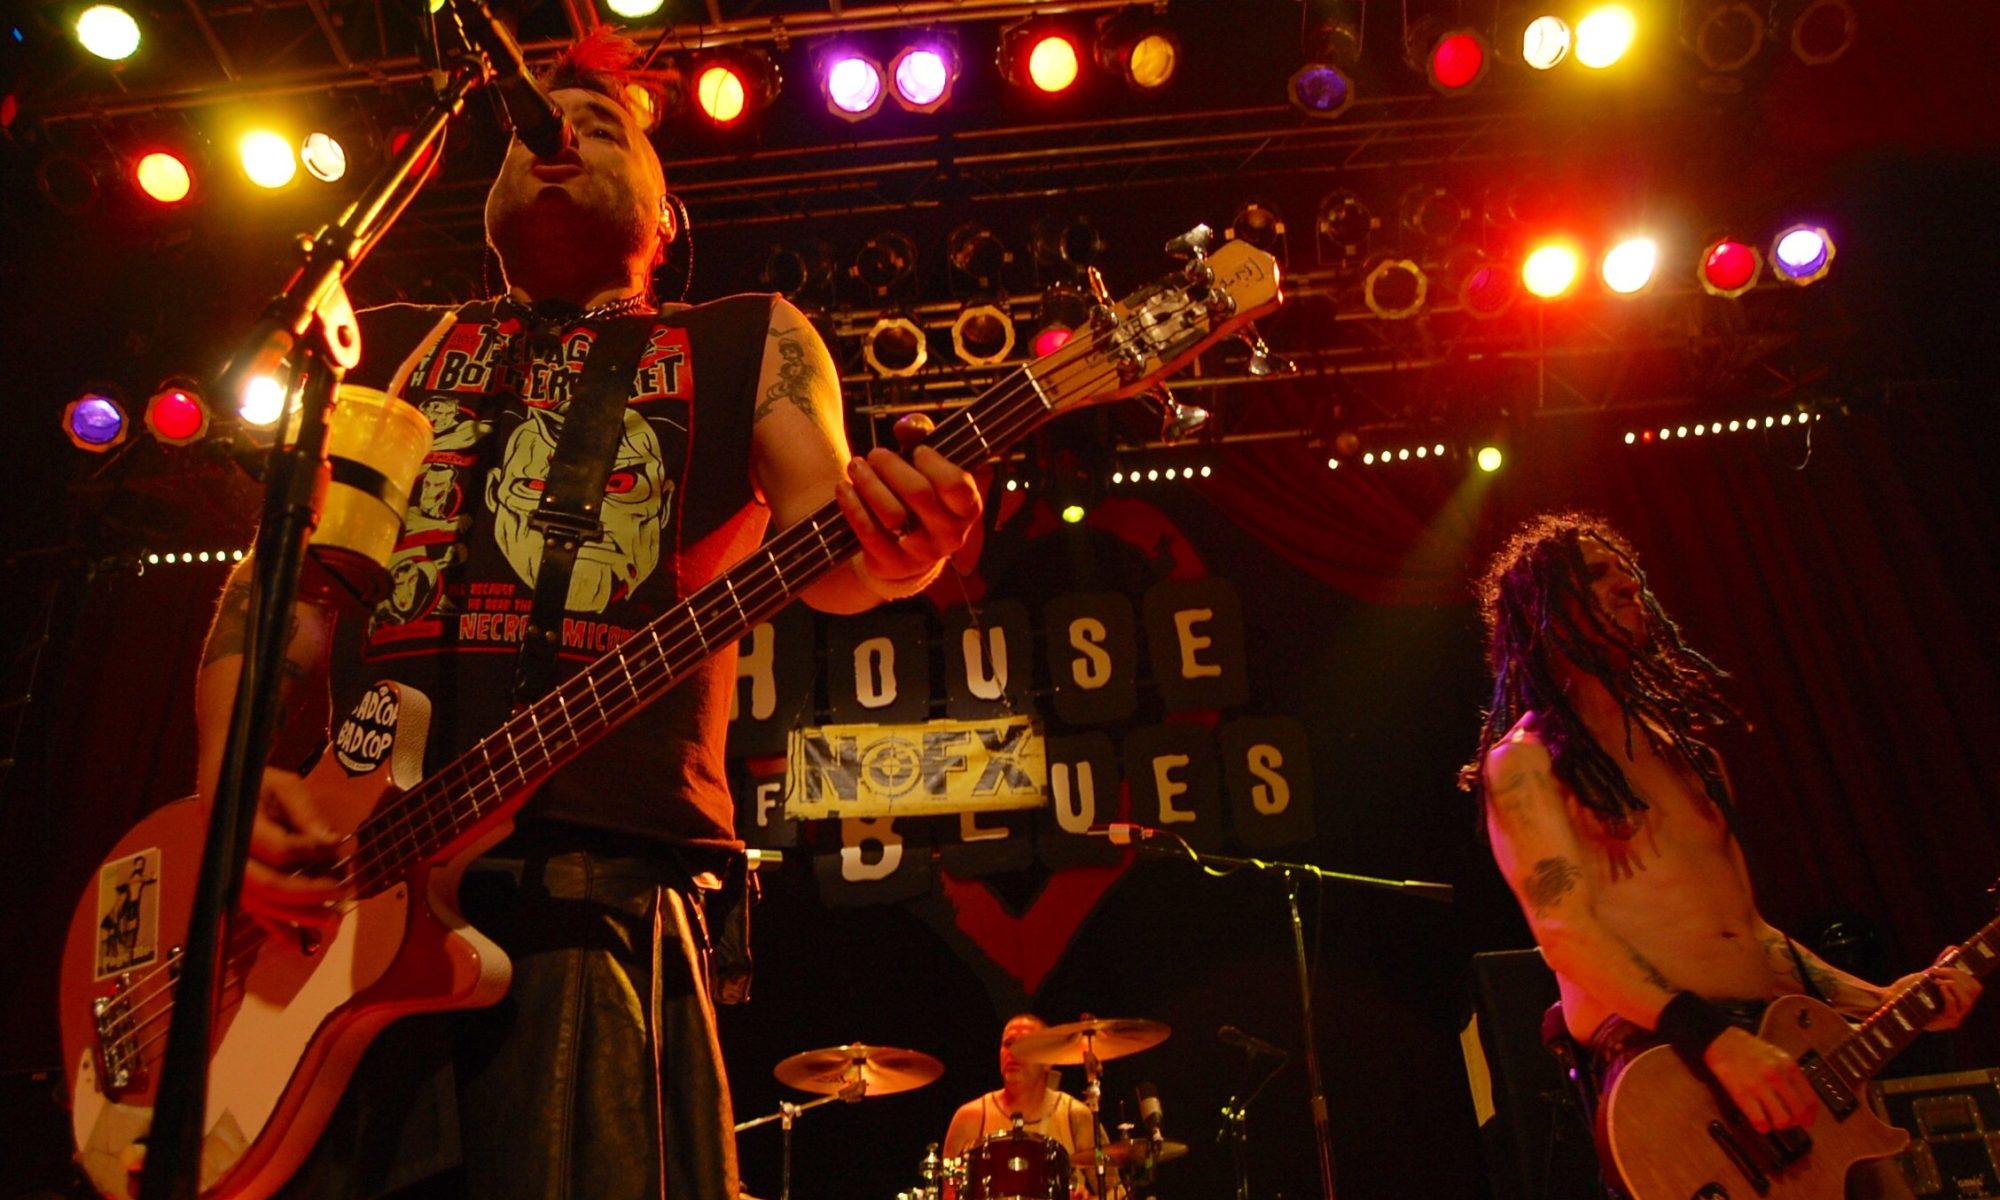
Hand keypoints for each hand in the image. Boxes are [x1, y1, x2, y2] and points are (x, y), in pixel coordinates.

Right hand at [241, 768, 348, 929]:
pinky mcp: (239, 887)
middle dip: (307, 893)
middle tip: (341, 891)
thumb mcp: (287, 787)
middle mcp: (230, 855)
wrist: (226, 788)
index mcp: (240, 824)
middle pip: (267, 885)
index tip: (341, 848)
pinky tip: (301, 945)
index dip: (312, 851)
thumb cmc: (261, 786)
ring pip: (261, 905)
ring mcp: (231, 874)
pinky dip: (278, 930)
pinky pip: (256, 914)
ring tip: (334, 921)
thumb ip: (307, 814)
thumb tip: (332, 844)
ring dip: (298, 917)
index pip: (278, 848)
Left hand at [834, 446, 981, 586]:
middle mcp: (950, 534)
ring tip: (855, 466)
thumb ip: (921, 439)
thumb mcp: (926, 468)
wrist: (905, 554)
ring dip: (868, 484)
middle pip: (919, 494)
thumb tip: (908, 425)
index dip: (934, 463)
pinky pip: (869, 533)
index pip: (956, 484)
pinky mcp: (894, 564)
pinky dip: (853, 507)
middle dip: (891, 467)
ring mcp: (922, 553)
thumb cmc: (918, 499)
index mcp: (967, 508)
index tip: (917, 450)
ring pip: (892, 514)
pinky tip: (843, 488)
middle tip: (875, 454)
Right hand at [1701, 1026, 1817, 1131]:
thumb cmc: (1748, 1049)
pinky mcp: (1742, 1095)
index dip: (1810, 1115)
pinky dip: (1763, 1127)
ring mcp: (1759, 1087)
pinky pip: (1760, 1121)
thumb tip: (1801, 1098)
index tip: (1807, 1121)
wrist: (1721, 1040)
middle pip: (1798, 1112)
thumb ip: (1790, 1075)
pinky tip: (1760, 1123)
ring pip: (1782, 1120)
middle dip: (1796, 1122)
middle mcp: (1777, 1077)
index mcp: (1788, 1067)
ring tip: (1773, 1121)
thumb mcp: (1777, 1055)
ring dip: (1779, 1125)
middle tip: (1790, 1122)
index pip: (1810, 1099)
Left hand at [1890, 960, 1982, 1029]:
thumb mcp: (1929, 975)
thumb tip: (1954, 948)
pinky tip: (1937, 985)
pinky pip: (1953, 1009)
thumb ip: (1942, 965)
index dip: (1965, 975)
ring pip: (1967, 1002)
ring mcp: (1950, 1020)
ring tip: (1936, 979)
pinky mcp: (1939, 1023)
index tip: (1946, 966)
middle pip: (1974, 993)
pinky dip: (1947, 994)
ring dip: (1953, 984)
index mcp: (1958, 1000)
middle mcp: (1958, 1012)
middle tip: (1938, 971)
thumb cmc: (1909, 989)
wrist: (1889, 999)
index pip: (1976, 988)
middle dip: (1958, 976)